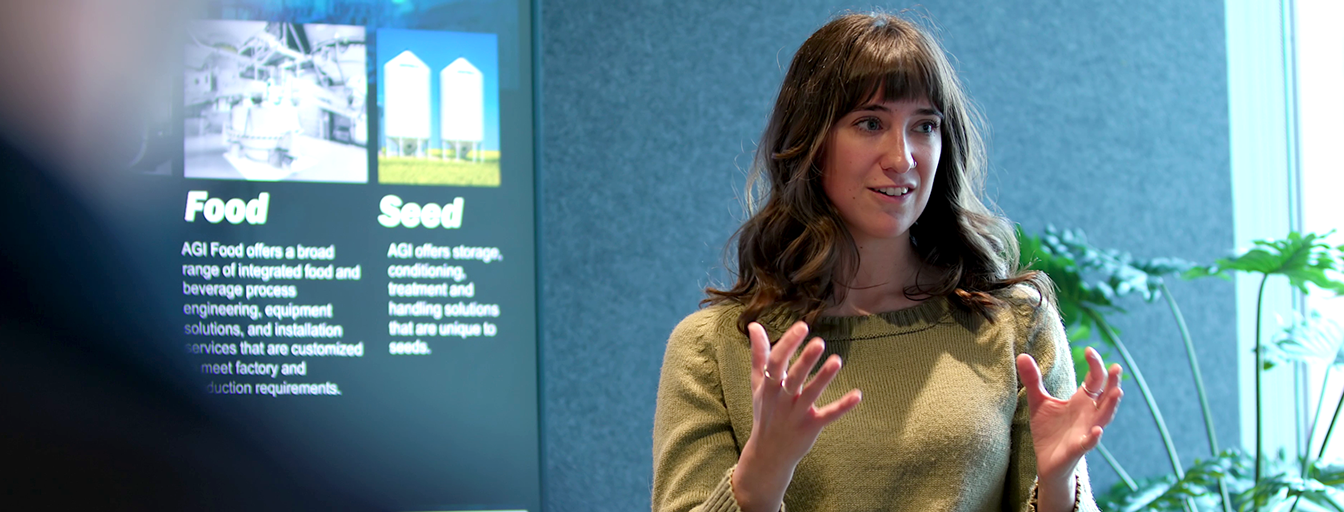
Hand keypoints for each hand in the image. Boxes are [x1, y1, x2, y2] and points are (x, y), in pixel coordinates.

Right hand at [731, 321, 861, 511]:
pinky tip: (857, 395)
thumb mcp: (758, 384)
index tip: (802, 326)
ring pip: (810, 395)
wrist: (768, 453)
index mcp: (769, 386)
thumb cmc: (765, 412)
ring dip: (824, 378)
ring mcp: (796, 415)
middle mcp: (782, 400)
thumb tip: (754, 325)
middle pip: (793, 378)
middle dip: (805, 360)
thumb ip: (758, 355)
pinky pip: (827, 416)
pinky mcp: (811, 427)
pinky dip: (842, 407)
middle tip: (820, 341)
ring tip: (837, 361)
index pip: (776, 362)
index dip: (788, 344)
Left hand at [1015, 347, 1121, 510]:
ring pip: (1104, 417)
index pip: (1095, 380)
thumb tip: (1022, 355)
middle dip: (1112, 382)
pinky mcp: (1077, 448)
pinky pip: (1088, 443)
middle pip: (1106, 396)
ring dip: (1111, 406)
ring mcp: (1085, 431)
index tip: (1089, 349)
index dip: (1096, 365)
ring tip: (1117, 392)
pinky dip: (1093, 437)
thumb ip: (1033, 380)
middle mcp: (1088, 414)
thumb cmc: (1048, 430)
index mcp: (1081, 401)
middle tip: (1117, 367)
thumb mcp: (1038, 401)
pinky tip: (1096, 431)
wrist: (1045, 461)